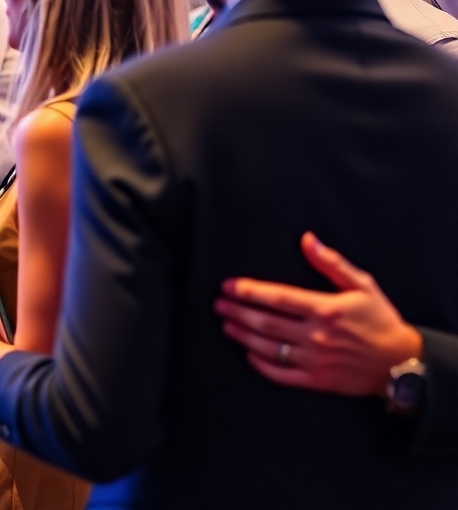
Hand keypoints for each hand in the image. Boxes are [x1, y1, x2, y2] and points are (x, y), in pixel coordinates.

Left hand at [215, 231, 422, 395]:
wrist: (402, 363)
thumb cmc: (380, 320)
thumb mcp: (362, 285)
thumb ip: (331, 263)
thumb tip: (307, 240)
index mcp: (324, 309)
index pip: (277, 298)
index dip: (249, 291)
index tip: (228, 286)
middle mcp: (316, 335)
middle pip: (266, 322)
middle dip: (238, 311)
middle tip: (218, 304)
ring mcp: (315, 360)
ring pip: (269, 348)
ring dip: (244, 336)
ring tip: (226, 324)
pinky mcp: (318, 380)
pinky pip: (283, 375)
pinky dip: (262, 366)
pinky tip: (249, 355)